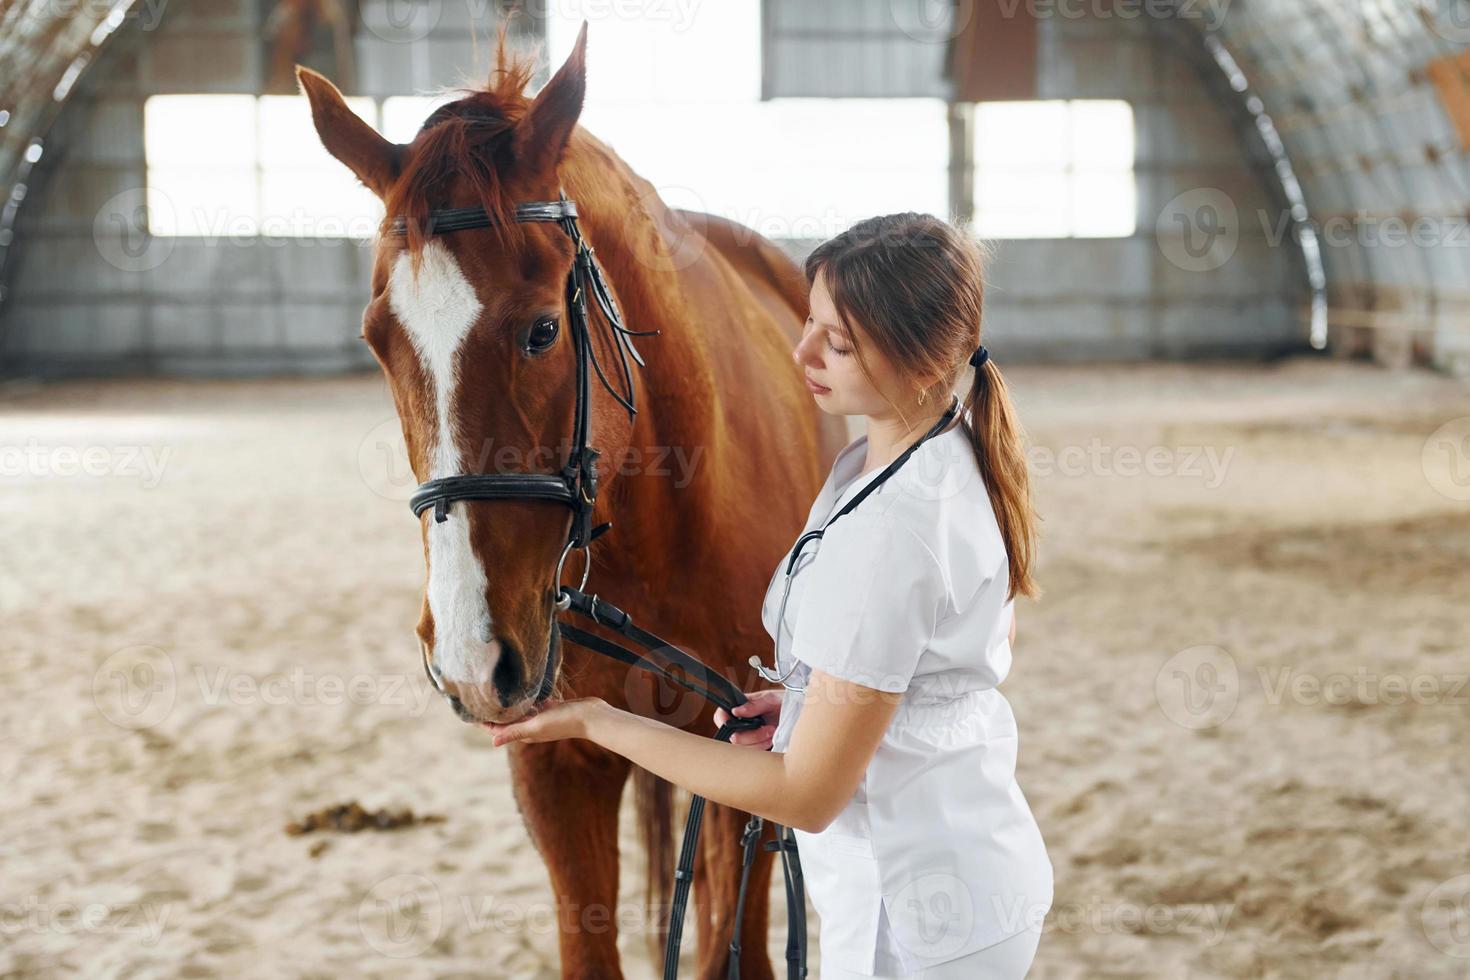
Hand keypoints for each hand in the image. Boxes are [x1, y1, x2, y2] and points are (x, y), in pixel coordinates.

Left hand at [482, 697, 605, 747]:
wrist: (590, 717)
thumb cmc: (563, 722)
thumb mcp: (536, 726)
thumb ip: (515, 732)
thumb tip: (492, 742)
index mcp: (525, 733)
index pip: (499, 728)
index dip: (485, 722)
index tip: (470, 710)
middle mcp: (531, 726)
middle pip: (507, 720)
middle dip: (494, 712)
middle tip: (479, 697)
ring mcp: (542, 717)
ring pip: (520, 711)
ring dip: (509, 704)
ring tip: (495, 691)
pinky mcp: (551, 708)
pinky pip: (534, 703)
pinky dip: (526, 698)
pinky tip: (521, 688)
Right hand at [713, 689, 783, 748]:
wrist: (797, 715)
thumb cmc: (782, 703)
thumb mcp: (770, 699)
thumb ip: (754, 704)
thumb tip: (736, 711)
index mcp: (738, 709)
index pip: (721, 717)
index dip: (724, 722)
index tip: (737, 722)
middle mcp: (740, 725)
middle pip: (733, 738)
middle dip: (752, 736)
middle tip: (769, 728)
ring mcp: (748, 738)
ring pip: (743, 749)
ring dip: (760, 742)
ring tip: (773, 732)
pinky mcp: (756, 748)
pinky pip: (754, 755)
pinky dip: (764, 748)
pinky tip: (772, 740)